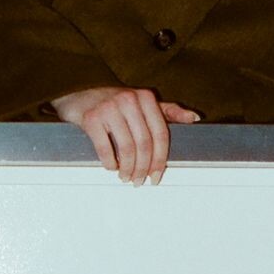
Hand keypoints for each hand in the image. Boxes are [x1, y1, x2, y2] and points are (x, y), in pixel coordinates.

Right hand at [49, 85, 199, 184]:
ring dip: (127, 169)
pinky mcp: (91, 118)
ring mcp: (109, 108)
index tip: (157, 176)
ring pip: (126, 148)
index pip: (160, 133)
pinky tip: (111, 168)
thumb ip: (168, 110)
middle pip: (144, 144)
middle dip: (144, 168)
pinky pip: (104, 148)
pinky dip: (110, 163)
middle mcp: (129, 100)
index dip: (161, 159)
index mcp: (145, 98)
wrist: (79, 92)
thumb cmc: (114, 101)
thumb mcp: (143, 102)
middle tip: (140, 181)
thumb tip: (194, 118)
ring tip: (126, 177)